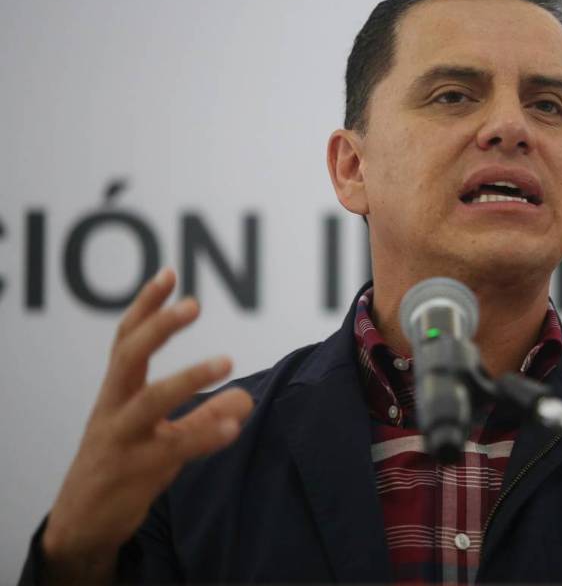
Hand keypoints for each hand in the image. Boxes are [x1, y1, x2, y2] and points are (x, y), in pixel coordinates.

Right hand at [41, 268, 253, 582]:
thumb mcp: (157, 435)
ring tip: (227, 360)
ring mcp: (120, 441)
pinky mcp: (133, 473)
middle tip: (194, 304)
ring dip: (189, 377)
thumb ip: (200, 414)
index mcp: (115, 393)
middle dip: (159, 327)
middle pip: (128, 358)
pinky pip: (172, 449)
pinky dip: (204, 435)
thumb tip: (245, 397)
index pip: (125, 340)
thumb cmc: (122, 466)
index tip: (169, 272)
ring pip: (149, 402)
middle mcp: (113, 410)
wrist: (82, 524)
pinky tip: (233, 427)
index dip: (145, 306)